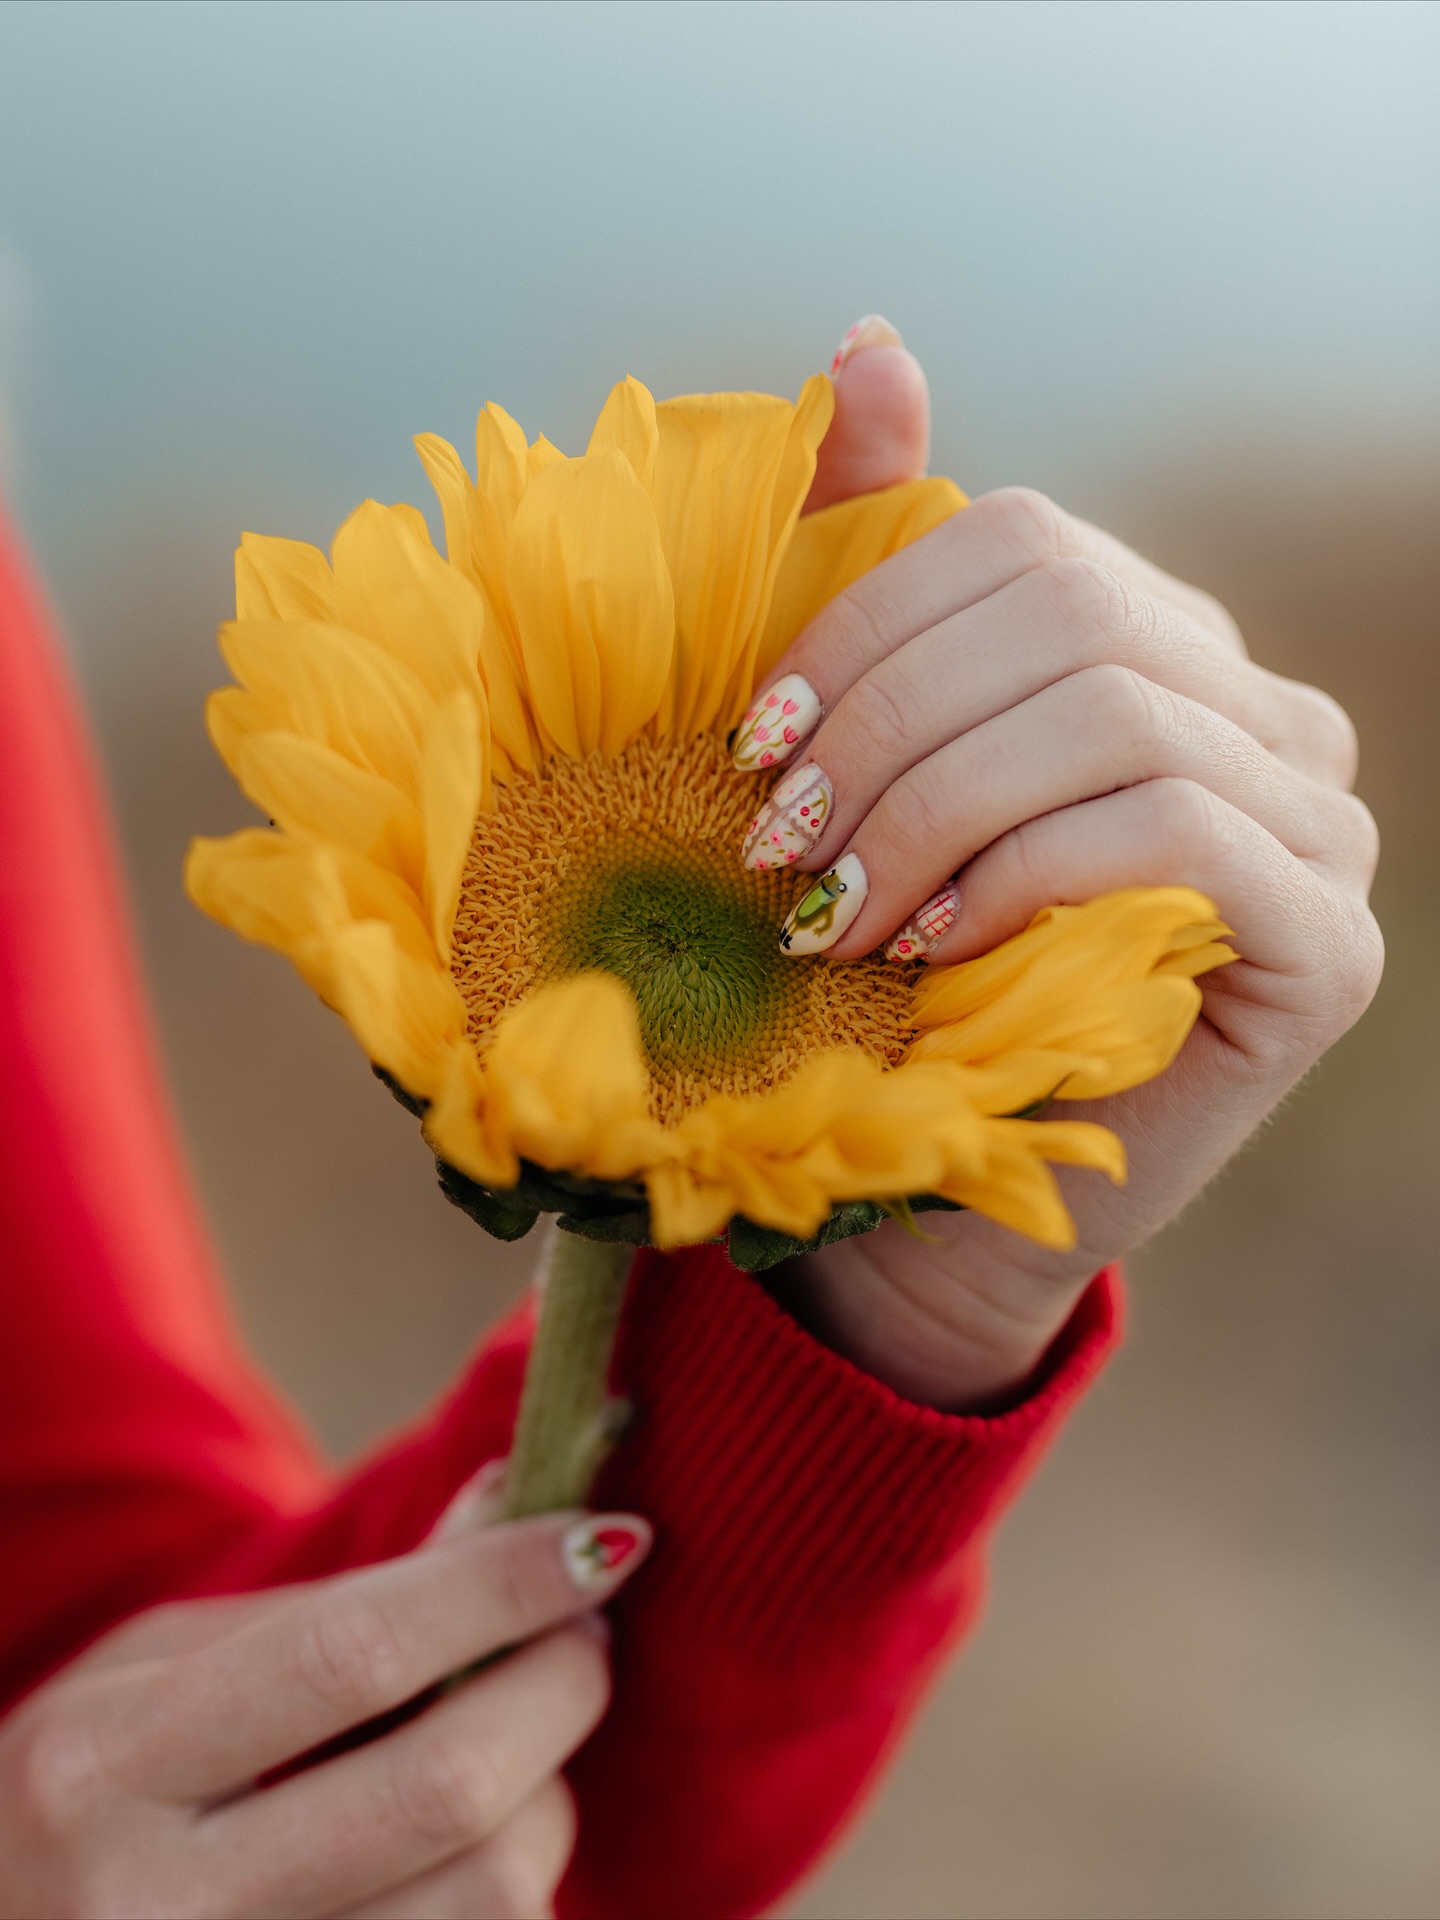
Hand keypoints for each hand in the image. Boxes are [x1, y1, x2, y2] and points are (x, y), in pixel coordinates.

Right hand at [0, 1490, 649, 1918]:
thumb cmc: (81, 1793)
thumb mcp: (157, 1666)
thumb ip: (342, 1600)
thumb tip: (517, 1498)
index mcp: (105, 1767)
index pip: (353, 1655)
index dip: (500, 1587)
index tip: (605, 1537)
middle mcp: (154, 1911)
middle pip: (448, 1787)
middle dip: (558, 1686)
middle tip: (583, 1629)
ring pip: (489, 1898)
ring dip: (549, 1799)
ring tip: (522, 1746)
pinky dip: (509, 1888)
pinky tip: (479, 1840)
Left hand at [766, 320, 1380, 1411]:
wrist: (944, 1174)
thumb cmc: (890, 964)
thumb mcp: (859, 755)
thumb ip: (871, 554)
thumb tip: (871, 339)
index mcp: (1154, 640)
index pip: (1023, 542)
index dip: (868, 623)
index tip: (753, 742)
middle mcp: (1259, 707)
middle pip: (1072, 615)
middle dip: (888, 728)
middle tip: (775, 846)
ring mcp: (1317, 820)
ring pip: (1119, 715)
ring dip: (934, 813)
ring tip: (831, 913)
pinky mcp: (1327, 941)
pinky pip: (1177, 834)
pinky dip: (1023, 877)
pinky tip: (930, 948)